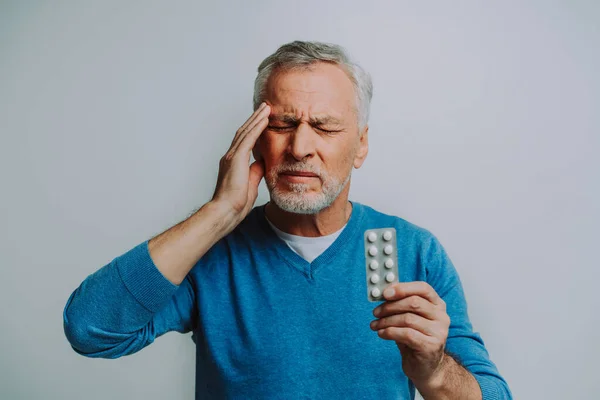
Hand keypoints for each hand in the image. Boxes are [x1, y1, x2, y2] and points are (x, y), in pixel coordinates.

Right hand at [211, 102, 269, 219]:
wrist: (226, 211)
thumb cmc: (236, 203)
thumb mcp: (251, 184)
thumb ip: (255, 171)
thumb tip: (262, 162)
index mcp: (233, 163)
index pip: (245, 141)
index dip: (254, 129)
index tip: (262, 120)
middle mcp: (230, 156)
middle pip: (244, 132)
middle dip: (255, 119)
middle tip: (264, 107)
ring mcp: (231, 156)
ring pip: (246, 131)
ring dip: (257, 118)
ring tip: (266, 108)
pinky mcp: (236, 159)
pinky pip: (248, 138)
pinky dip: (256, 127)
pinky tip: (264, 119)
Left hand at [370, 282, 450, 387]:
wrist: (425, 367)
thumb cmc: (414, 339)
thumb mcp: (409, 318)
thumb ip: (401, 304)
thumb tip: (383, 292)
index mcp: (437, 305)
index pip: (423, 288)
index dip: (403, 288)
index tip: (384, 293)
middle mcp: (442, 317)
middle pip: (413, 303)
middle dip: (390, 306)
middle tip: (375, 312)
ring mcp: (439, 332)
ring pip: (407, 319)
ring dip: (386, 321)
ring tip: (375, 325)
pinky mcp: (431, 346)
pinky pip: (406, 334)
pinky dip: (389, 332)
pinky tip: (381, 334)